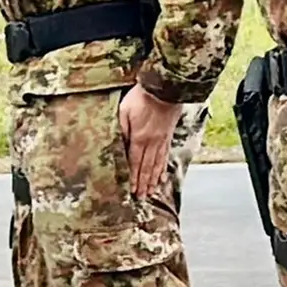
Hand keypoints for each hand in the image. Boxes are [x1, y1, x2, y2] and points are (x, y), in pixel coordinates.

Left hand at [120, 82, 182, 198]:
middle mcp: (152, 143)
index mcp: (140, 138)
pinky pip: (166, 156)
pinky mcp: (169, 136)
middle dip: (144, 184)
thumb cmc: (142, 98)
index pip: (135, 163)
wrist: (165, 88)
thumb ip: (121, 130)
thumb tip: (117, 146)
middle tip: (142, 197)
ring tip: (152, 191)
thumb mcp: (124, 111)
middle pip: (147, 168)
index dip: (133, 178)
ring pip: (157, 165)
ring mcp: (162, 141)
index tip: (132, 190)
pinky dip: (163, 168)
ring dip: (153, 180)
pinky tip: (163, 176)